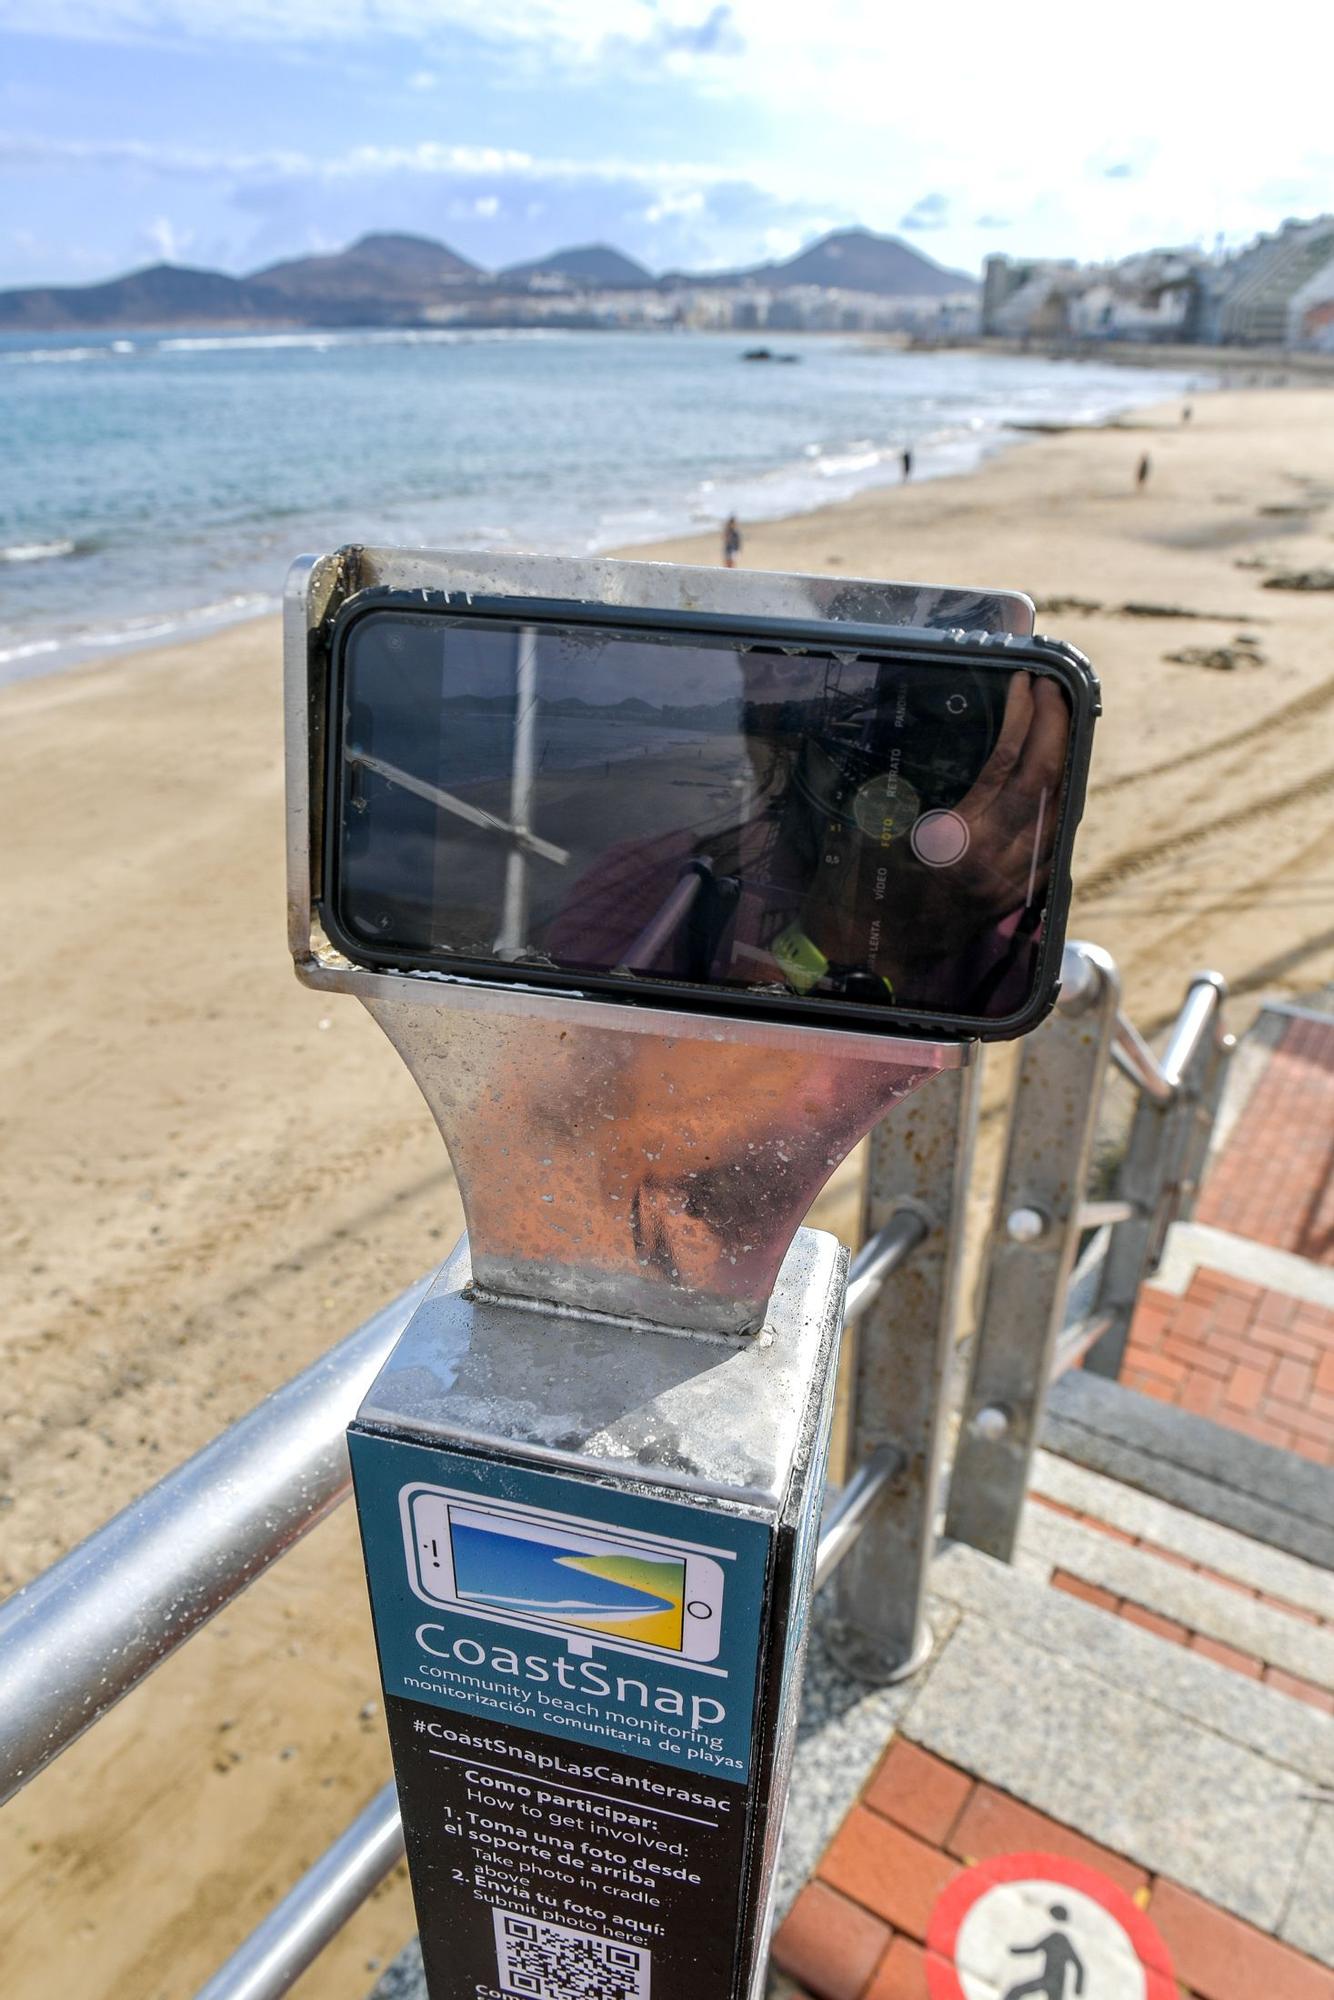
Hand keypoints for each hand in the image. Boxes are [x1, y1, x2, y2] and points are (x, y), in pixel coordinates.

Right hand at [801, 671, 1068, 985]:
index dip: (1023, 717)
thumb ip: (898, 793)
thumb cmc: (854, 898)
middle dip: (1053, 727)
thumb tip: (922, 746)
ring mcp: (1010, 882)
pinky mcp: (1012, 895)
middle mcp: (996, 863)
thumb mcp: (866, 832)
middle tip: (1051, 690)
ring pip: (1057, 811)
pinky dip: (1057, 803)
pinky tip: (1054, 781)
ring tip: (1057, 723)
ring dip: (1063, 762)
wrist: (864, 963)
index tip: (1026, 683)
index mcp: (960, 843)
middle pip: (1044, 782)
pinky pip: (1050, 841)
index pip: (1008, 765)